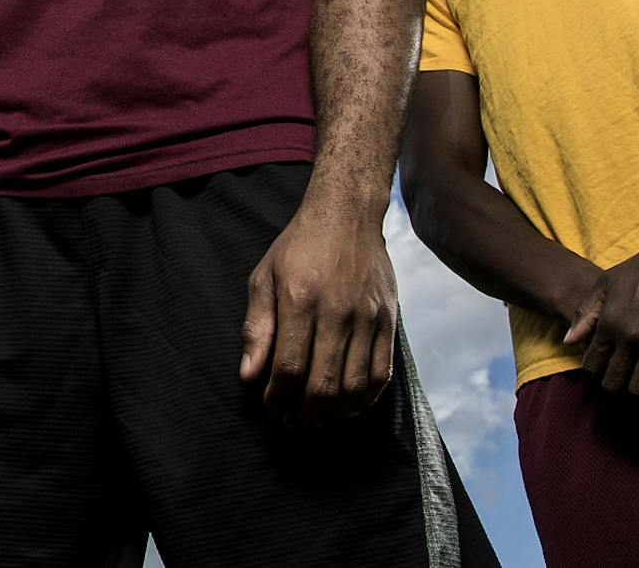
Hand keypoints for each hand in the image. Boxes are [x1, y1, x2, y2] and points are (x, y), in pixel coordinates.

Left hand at [240, 203, 398, 425]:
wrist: (347, 216)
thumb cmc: (298, 247)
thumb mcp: (263, 277)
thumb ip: (256, 327)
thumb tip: (249, 375)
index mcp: (300, 299)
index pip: (289, 367)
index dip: (277, 396)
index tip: (270, 404)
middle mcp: (337, 311)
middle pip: (323, 384)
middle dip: (304, 414)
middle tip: (292, 422)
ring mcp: (368, 318)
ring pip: (354, 386)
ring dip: (334, 413)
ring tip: (317, 419)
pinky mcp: (389, 321)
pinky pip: (381, 374)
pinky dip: (365, 399)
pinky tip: (348, 407)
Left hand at [563, 235, 638, 404]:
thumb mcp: (607, 284)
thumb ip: (586, 314)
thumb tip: (569, 341)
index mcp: (609, 321)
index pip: (592, 366)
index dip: (596, 376)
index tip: (605, 376)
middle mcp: (631, 335)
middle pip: (615, 383)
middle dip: (617, 389)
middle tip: (625, 388)